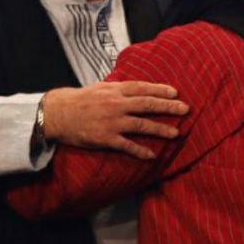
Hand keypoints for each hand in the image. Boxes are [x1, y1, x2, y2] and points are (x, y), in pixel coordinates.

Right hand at [43, 81, 188, 161]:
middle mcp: (116, 104)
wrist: (58, 113)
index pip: (143, 88)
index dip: (160, 90)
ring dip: (161, 129)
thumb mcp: (100, 88)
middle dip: (168, 107)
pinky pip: (127, 146)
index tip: (175, 93)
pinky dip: (140, 151)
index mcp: (115, 90)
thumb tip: (135, 89)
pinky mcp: (106, 138)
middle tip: (185, 110)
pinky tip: (152, 155)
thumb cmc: (79, 100)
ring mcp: (112, 122)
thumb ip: (118, 89)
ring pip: (142, 125)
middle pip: (147, 104)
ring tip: (175, 133)